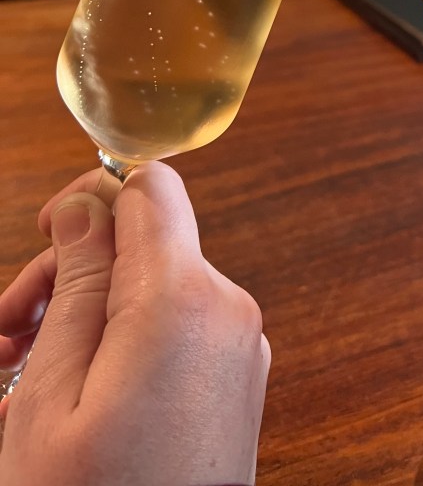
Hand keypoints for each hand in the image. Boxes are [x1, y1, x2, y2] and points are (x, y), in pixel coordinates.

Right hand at [0, 162, 269, 485]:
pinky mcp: (237, 380)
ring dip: (91, 310)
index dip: (93, 194)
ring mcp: (240, 348)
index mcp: (184, 300)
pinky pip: (180, 327)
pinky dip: (128, 339)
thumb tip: (87, 203)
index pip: (153, 189)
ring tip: (23, 367)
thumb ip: (76, 283)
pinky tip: (75, 389)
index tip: (45, 234)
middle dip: (74, 270)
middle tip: (7, 329)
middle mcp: (228, 311)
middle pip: (148, 241)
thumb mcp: (51, 394)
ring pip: (159, 286)